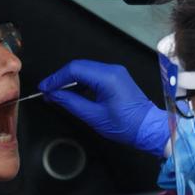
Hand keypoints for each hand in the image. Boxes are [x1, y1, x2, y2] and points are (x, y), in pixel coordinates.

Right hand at [38, 60, 168, 156]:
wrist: (149, 128)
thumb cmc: (127, 125)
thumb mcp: (94, 116)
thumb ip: (71, 103)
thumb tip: (54, 95)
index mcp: (107, 77)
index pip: (74, 70)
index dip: (56, 78)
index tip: (44, 88)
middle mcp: (112, 70)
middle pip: (79, 67)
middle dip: (61, 78)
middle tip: (48, 91)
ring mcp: (115, 72)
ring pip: (85, 70)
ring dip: (70, 80)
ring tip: (58, 94)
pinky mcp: (117, 78)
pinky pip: (94, 75)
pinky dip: (81, 82)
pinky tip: (73, 93)